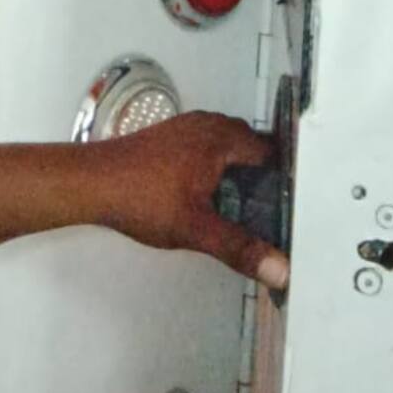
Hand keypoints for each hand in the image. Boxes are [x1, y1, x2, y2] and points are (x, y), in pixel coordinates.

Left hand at [81, 112, 287, 289]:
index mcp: (221, 137)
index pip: (272, 149)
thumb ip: (240, 248)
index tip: (301, 202)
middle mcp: (206, 124)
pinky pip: (208, 149)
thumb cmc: (140, 197)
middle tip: (280, 211)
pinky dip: (220, 169)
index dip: (289, 176)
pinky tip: (215, 197)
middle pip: (252, 147)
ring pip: (229, 148)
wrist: (91, 183)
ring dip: (242, 172)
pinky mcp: (170, 139)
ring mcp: (186, 128)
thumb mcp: (196, 228)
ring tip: (253, 208)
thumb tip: (280, 268)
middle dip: (268, 175)